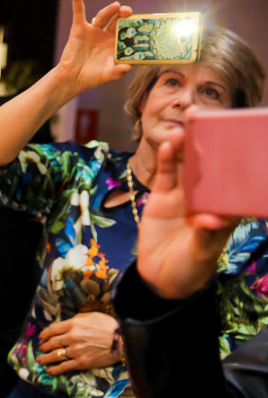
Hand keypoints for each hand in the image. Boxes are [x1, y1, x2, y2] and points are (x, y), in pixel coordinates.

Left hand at [37, 312, 120, 374]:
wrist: (123, 340)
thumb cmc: (109, 326)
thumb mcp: (92, 316)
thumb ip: (78, 319)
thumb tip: (68, 323)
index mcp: (73, 324)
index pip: (52, 330)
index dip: (44, 335)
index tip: (41, 338)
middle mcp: (72, 337)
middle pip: (51, 343)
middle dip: (44, 347)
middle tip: (41, 349)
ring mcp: (75, 351)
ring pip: (55, 356)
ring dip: (45, 359)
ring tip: (40, 361)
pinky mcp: (81, 362)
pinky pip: (64, 367)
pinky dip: (55, 370)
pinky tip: (49, 371)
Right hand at [52, 0, 132, 96]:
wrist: (71, 79)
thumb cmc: (91, 77)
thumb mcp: (107, 75)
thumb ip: (118, 72)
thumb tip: (128, 67)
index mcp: (115, 43)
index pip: (127, 30)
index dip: (133, 25)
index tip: (140, 23)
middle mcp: (106, 34)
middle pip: (117, 19)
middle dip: (123, 14)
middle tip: (127, 13)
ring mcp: (93, 30)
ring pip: (103, 16)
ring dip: (109, 10)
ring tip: (116, 7)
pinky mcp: (79, 29)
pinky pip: (79, 12)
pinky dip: (78, 0)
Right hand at [136, 126, 234, 298]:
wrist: (160, 279)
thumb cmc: (191, 268)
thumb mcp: (201, 254)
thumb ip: (206, 236)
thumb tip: (212, 219)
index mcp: (224, 207)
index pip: (234, 179)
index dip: (236, 158)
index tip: (238, 137)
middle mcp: (206, 196)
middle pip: (210, 165)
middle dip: (209, 142)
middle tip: (208, 119)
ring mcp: (183, 195)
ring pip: (186, 165)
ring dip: (186, 147)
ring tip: (184, 129)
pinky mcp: (162, 198)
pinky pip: (165, 175)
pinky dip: (166, 160)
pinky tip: (167, 146)